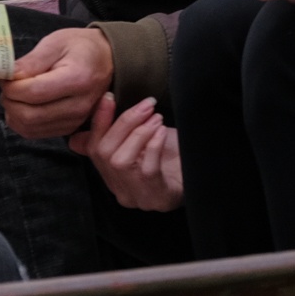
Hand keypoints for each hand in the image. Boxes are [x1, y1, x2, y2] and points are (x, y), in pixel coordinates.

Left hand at [1, 26, 113, 139]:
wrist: (107, 62)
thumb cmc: (81, 48)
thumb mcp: (56, 42)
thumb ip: (31, 61)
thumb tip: (7, 75)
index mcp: (77, 79)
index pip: (33, 92)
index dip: (11, 86)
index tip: (5, 75)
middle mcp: (79, 105)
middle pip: (29, 115)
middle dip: (9, 100)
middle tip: (6, 85)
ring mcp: (75, 121)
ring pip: (29, 127)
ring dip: (12, 112)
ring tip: (14, 93)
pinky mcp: (69, 129)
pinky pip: (35, 133)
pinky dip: (20, 121)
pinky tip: (21, 105)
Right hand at [69, 95, 182, 211]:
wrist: (204, 174)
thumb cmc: (172, 156)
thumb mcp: (143, 140)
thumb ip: (117, 133)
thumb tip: (90, 116)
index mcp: (111, 176)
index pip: (92, 149)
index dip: (98, 121)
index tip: (109, 97)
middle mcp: (120, 190)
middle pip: (105, 153)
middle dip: (123, 123)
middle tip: (145, 106)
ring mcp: (137, 197)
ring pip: (121, 161)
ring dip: (138, 133)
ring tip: (156, 118)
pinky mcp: (156, 198)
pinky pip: (146, 169)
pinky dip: (152, 145)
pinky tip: (162, 132)